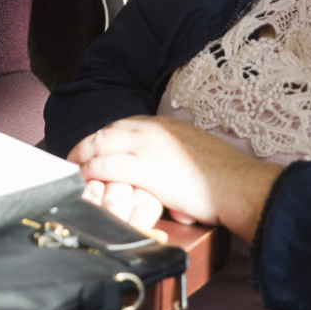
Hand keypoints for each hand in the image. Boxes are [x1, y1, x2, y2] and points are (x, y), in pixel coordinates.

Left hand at [67, 116, 283, 241]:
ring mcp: (147, 148)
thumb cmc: (224, 177)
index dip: (105, 136)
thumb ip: (173, 156)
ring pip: (101, 145)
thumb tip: (166, 171)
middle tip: (73, 158)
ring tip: (72, 170)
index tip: (94, 147)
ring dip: (82, 158)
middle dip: (86, 144)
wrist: (238, 185)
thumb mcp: (194, 153)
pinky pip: (106, 166)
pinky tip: (84, 179)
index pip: (124, 124)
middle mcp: (153, 130)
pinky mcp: (145, 170)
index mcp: (166, 124)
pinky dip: (90, 172)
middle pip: (107, 131)